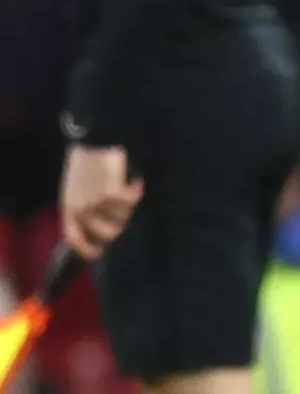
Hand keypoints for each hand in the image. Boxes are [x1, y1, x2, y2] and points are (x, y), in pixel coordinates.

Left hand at [60, 145, 142, 260]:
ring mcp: (96, 202)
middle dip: (120, 222)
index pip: (75, 239)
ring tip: (123, 186)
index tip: (101, 252)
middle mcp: (81, 208)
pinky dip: (136, 190)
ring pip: (123, 218)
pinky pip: (132, 202)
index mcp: (68, 207)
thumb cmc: (86, 164)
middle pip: (109, 234)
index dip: (88, 250)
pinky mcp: (112, 194)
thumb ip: (84, 209)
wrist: (93, 140)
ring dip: (128, 204)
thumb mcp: (77, 190)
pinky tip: (134, 181)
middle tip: (122, 208)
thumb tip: (104, 232)